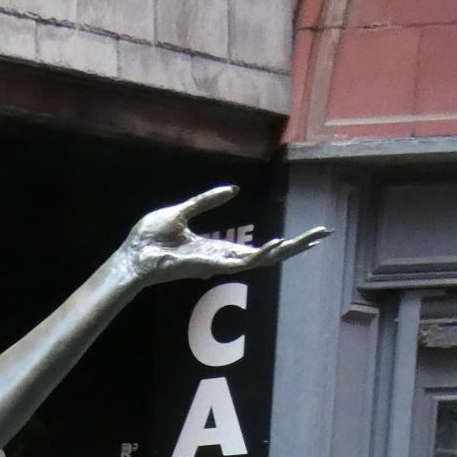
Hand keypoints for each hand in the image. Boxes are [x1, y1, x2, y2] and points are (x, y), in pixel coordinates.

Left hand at [120, 186, 325, 286]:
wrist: (133, 254)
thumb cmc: (150, 237)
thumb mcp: (183, 211)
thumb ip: (207, 200)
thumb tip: (234, 190)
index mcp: (216, 248)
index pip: (254, 247)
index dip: (280, 242)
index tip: (304, 235)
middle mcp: (221, 259)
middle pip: (266, 255)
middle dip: (295, 246)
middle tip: (322, 235)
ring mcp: (217, 265)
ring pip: (261, 260)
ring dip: (286, 250)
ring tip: (311, 240)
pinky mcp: (210, 267)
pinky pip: (241, 262)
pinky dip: (261, 254)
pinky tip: (278, 244)